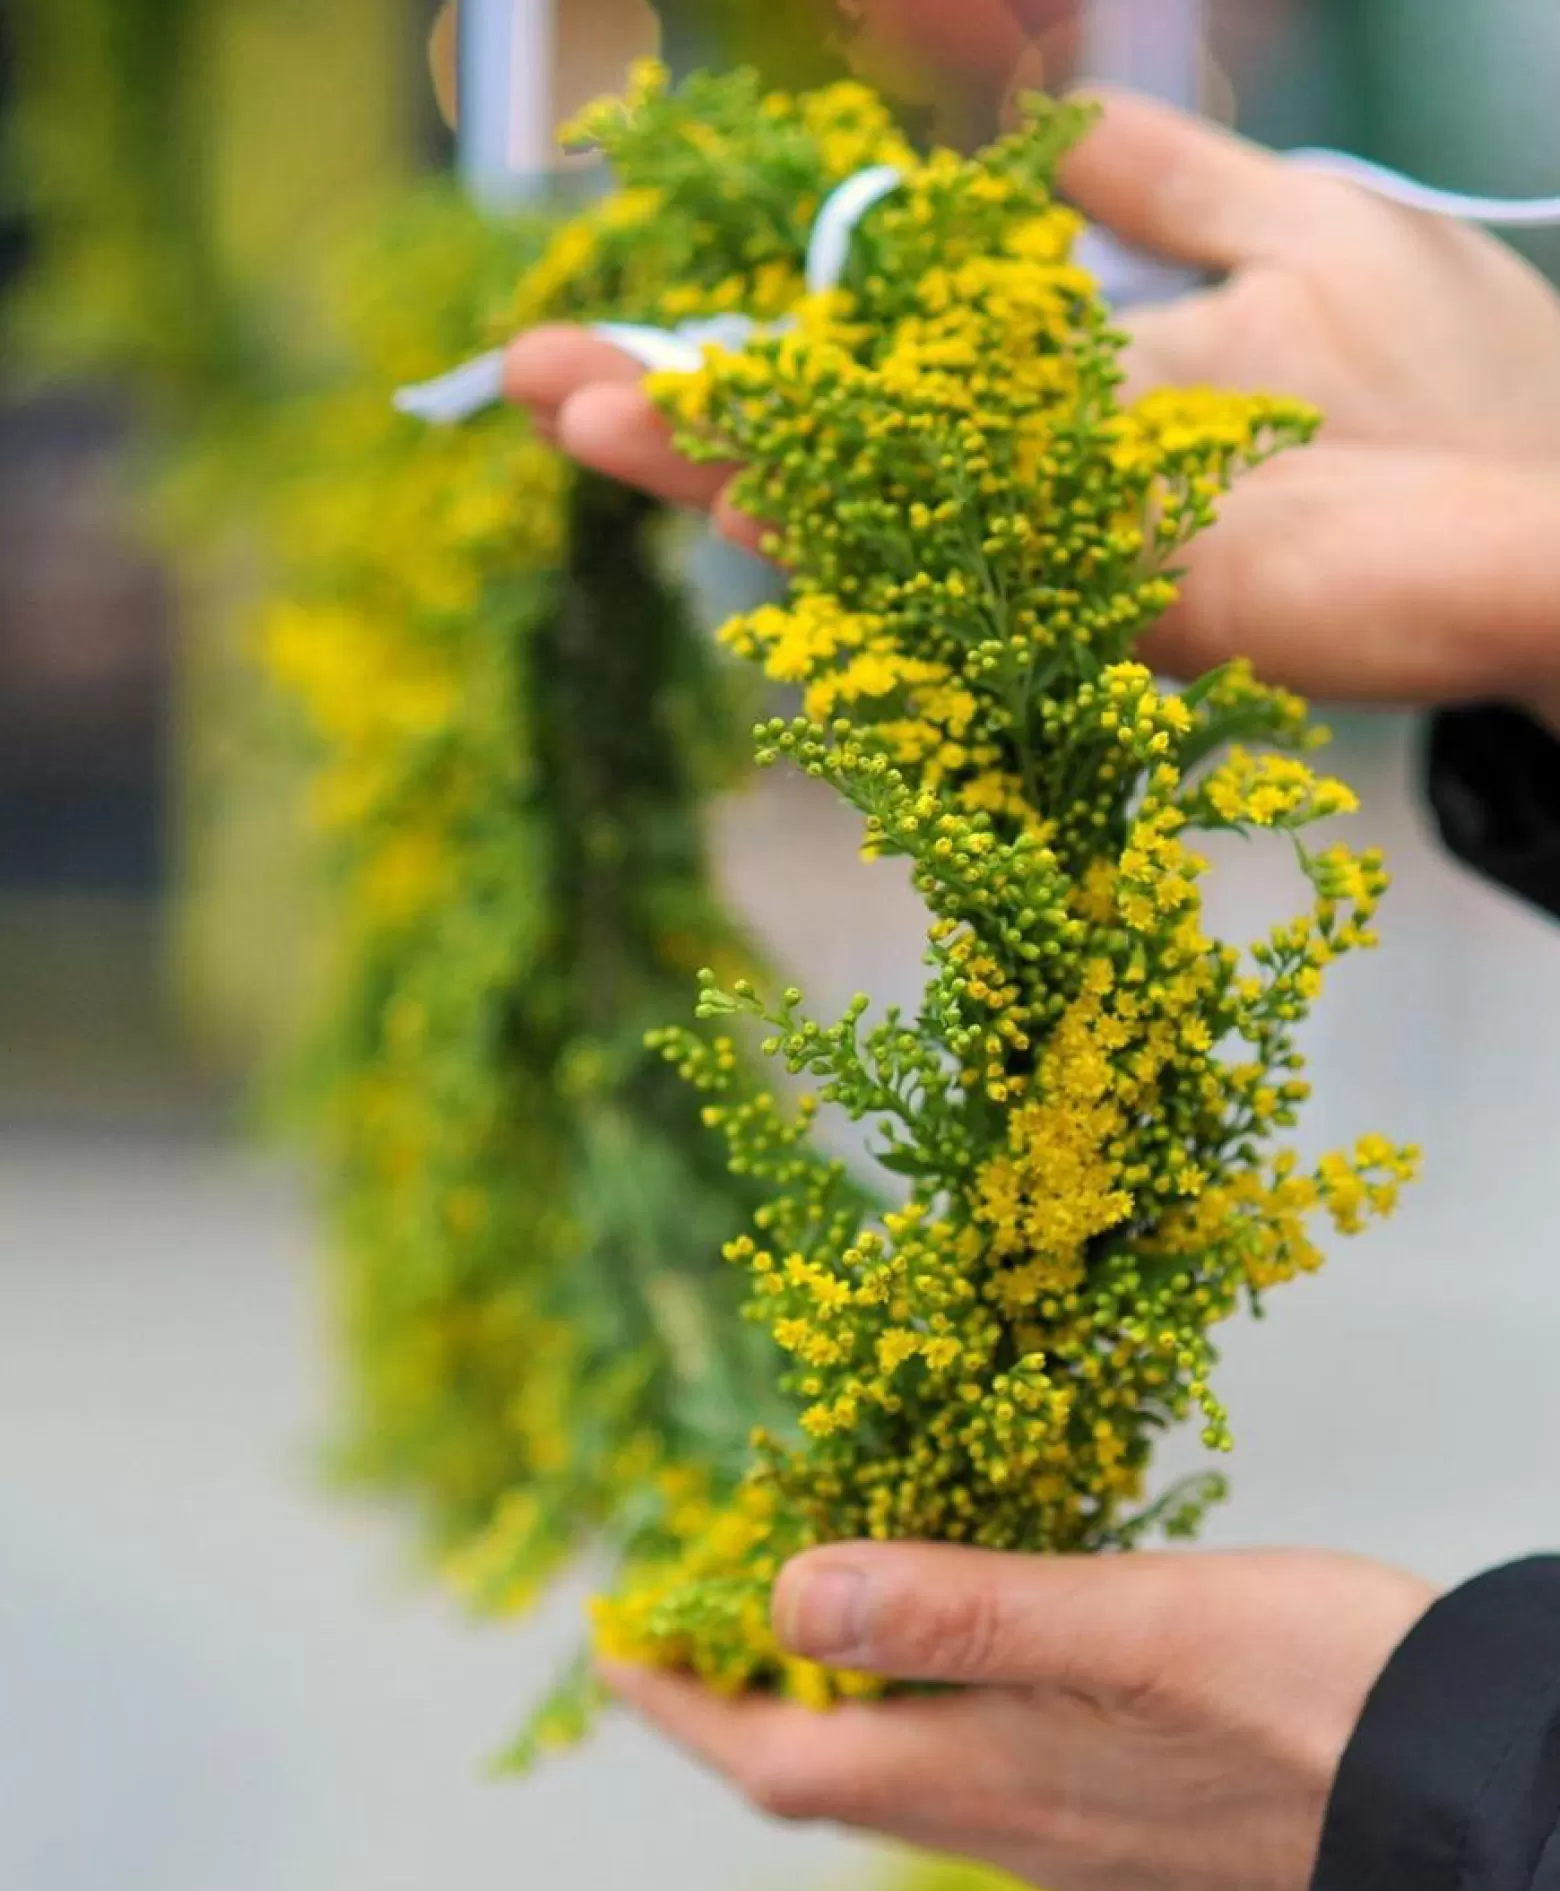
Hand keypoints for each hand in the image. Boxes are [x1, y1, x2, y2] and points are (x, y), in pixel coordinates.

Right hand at [503, 92, 1559, 731]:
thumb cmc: (1454, 384)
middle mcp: (1071, 483)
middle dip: (699, 405)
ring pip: (872, 492)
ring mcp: (1100, 548)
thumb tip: (1043, 139)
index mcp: (1094, 393)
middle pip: (852, 433)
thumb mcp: (1289, 227)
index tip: (645, 321)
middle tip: (530, 381)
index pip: (891, 357)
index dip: (768, 344)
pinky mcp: (1146, 599)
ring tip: (563, 410)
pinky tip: (709, 490)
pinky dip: (840, 526)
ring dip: (717, 455)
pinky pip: (964, 552)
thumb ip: (1151, 190)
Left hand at [603, 1545, 1434, 1890]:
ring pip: (894, 1772)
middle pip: (820, 1776)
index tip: (605, 1646)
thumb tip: (793, 1590)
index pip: (777, 1757)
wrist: (1462, 1788)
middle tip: (679, 1624)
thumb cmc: (1312, 1692)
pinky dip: (915, 1704)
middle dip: (732, 1705)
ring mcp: (1067, 1826)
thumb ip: (963, 1608)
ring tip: (785, 1619)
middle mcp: (1008, 1816)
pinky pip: (971, 1765)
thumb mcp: (1131, 1624)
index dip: (679, 1704)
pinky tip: (946, 1650)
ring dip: (820, 1705)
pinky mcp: (1124, 1811)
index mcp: (987, 1774)